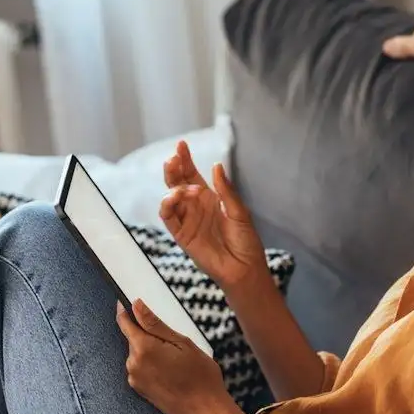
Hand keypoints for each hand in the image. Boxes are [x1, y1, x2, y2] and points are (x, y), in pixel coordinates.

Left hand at [117, 299, 237, 413]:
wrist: (204, 411)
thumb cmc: (200, 376)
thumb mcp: (182, 343)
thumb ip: (155, 324)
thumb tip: (136, 305)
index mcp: (143, 348)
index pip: (125, 322)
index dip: (125, 309)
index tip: (126, 300)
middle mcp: (133, 364)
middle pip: (134, 338)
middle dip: (149, 334)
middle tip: (174, 341)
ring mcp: (135, 378)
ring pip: (139, 353)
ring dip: (152, 350)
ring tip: (177, 360)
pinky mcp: (139, 389)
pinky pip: (141, 367)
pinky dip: (152, 364)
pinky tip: (172, 370)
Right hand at [161, 141, 266, 289]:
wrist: (245, 268)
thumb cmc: (246, 242)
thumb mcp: (239, 212)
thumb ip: (226, 191)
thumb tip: (216, 166)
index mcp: (210, 198)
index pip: (193, 175)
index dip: (186, 160)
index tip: (181, 145)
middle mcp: (196, 207)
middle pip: (178, 182)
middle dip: (174, 168)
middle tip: (174, 158)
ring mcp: (187, 220)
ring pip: (170, 198)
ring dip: (173, 187)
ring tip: (184, 186)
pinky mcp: (182, 235)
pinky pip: (168, 217)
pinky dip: (167, 204)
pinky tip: (175, 196)